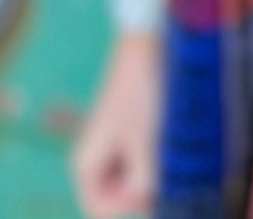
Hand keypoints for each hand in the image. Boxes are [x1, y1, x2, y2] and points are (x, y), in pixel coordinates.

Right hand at [71, 31, 163, 218]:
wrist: (146, 49)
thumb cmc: (141, 94)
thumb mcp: (145, 141)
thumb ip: (144, 180)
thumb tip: (148, 203)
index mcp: (85, 166)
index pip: (100, 210)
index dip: (127, 210)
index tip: (154, 196)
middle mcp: (93, 161)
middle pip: (115, 199)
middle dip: (140, 195)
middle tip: (166, 178)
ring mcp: (110, 149)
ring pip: (129, 182)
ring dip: (149, 178)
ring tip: (167, 158)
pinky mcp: (127, 138)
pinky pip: (138, 164)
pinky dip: (152, 162)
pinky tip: (166, 148)